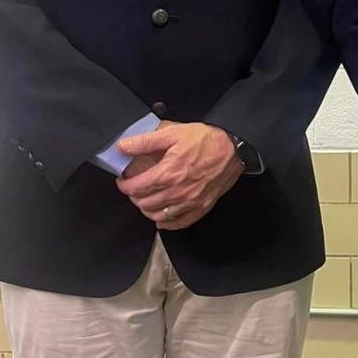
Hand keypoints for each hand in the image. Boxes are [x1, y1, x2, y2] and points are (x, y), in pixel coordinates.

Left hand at [115, 122, 241, 229]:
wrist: (234, 147)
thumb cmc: (206, 139)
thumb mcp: (173, 133)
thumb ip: (145, 141)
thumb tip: (123, 146)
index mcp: (167, 174)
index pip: (136, 188)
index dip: (124, 185)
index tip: (123, 180)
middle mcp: (177, 192)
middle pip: (144, 203)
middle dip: (134, 196)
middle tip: (134, 187)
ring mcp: (189, 202)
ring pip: (158, 216)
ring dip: (147, 209)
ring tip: (145, 200)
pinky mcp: (201, 207)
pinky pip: (179, 223)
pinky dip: (166, 224)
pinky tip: (162, 219)